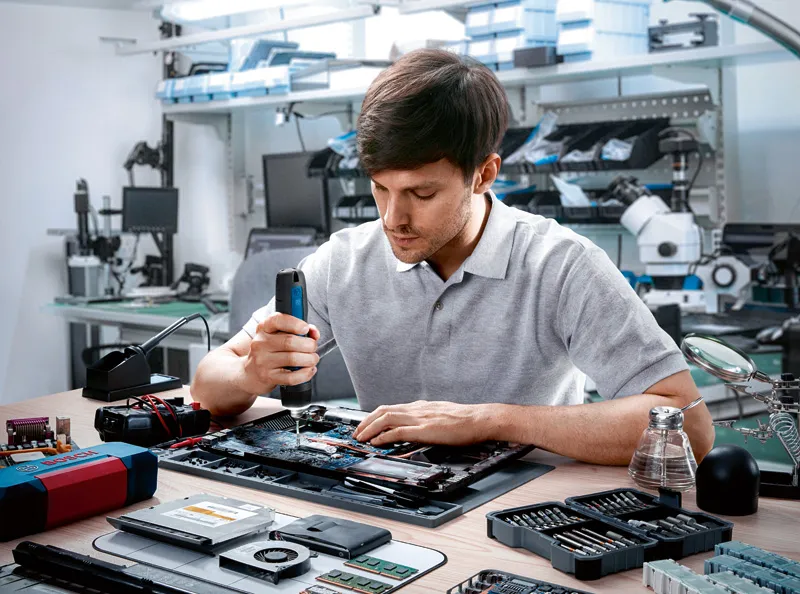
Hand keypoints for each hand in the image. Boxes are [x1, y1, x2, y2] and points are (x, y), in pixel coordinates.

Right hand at [242, 312, 319, 394]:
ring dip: (310, 359)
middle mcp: (261, 343)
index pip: (277, 320)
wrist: (249, 374)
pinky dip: (306, 373)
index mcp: (264, 328)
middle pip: (290, 341)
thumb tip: (314, 332)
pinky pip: (292, 377)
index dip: (295, 323)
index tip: (305, 328)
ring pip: (293, 359)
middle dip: (309, 345)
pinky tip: (308, 370)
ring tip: (312, 359)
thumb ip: (298, 330)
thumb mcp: (279, 336)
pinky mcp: (267, 377)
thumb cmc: (270, 352)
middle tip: (313, 347)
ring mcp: (263, 361)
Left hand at [352, 401, 494, 446]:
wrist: (479, 419)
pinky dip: (383, 436)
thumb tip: (417, 427)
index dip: (374, 416)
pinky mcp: (424, 429)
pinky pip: (398, 431)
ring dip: (370, 429)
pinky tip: (376, 442)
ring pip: (386, 419)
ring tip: (361, 438)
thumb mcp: (441, 415)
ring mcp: (420, 418)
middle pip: (383, 411)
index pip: (391, 408)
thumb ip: (427, 419)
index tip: (366, 425)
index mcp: (421, 406)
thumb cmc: (465, 420)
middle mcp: (417, 409)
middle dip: (366, 422)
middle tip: (357, 433)